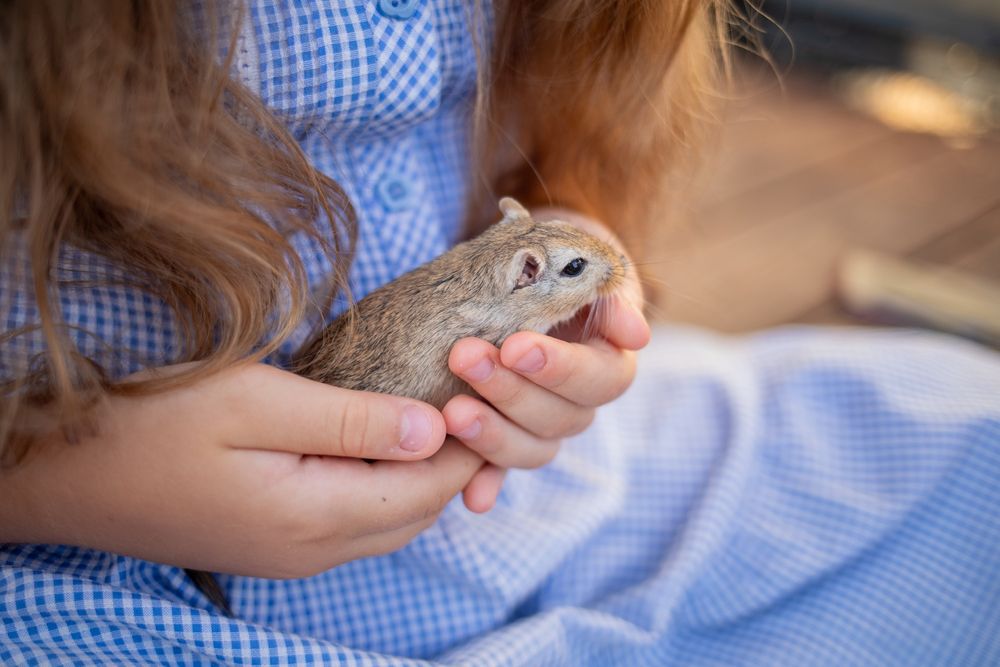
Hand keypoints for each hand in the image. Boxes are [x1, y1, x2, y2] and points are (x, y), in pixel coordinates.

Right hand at [0, 363, 482, 577]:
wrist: (64, 477)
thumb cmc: (151, 428)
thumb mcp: (253, 405)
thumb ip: (349, 421)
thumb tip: (435, 431)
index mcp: (319, 517)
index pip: (430, 486)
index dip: (470, 440)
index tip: (490, 386)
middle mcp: (317, 550)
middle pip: (418, 508)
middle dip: (458, 460)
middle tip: (473, 394)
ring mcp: (294, 554)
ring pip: (391, 517)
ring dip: (424, 473)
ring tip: (439, 412)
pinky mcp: (274, 543)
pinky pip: (357, 519)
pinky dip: (387, 483)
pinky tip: (382, 443)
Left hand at [445, 208, 649, 511]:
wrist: (524, 271)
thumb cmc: (560, 265)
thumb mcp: (590, 264)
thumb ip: (612, 295)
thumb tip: (636, 336)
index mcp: (607, 365)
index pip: (598, 380)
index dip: (559, 369)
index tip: (515, 346)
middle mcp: (578, 405)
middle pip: (559, 419)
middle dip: (510, 390)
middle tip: (464, 357)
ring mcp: (541, 429)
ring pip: (531, 450)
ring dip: (492, 435)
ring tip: (451, 410)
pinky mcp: (504, 440)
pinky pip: (499, 473)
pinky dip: (487, 486)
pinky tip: (473, 497)